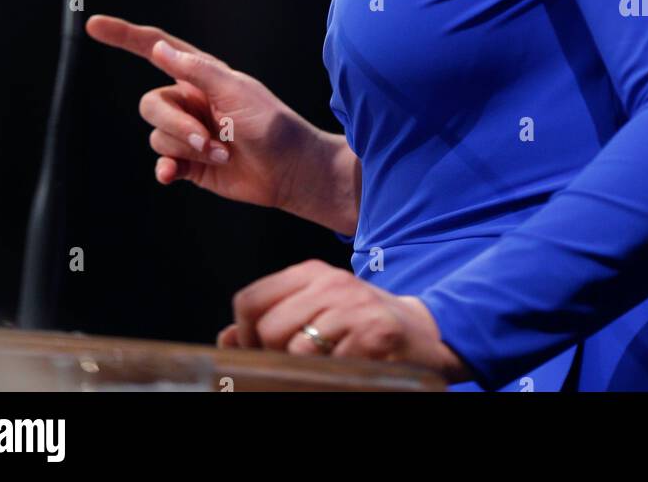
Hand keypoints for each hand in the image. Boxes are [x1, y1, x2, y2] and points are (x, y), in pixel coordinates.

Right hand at [85, 13, 318, 211]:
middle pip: (152, 103)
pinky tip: (173, 174)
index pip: (156, 49)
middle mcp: (191, 100)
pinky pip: (160, 161)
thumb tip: (159, 48)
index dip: (125, 36)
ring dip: (185, 148)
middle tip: (208, 139)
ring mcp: (188, 132)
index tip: (95, 25)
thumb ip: (196, 71)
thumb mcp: (236, 91)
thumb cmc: (272, 125)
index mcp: (202, 75)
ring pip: (157, 135)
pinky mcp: (189, 162)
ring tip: (221, 153)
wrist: (290, 170)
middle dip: (175, 124)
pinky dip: (165, 167)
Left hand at [215, 259, 472, 383]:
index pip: (251, 299)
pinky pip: (329, 364)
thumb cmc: (361, 323)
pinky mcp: (373, 331)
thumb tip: (224, 337)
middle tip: (290, 367)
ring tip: (318, 368)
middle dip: (271, 356)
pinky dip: (329, 375)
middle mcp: (330, 282)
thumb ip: (272, 319)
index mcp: (311, 273)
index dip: (243, 334)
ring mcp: (352, 305)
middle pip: (269, 327)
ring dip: (300, 370)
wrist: (423, 333)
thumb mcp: (315, 310)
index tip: (255, 353)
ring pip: (295, 348)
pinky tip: (343, 369)